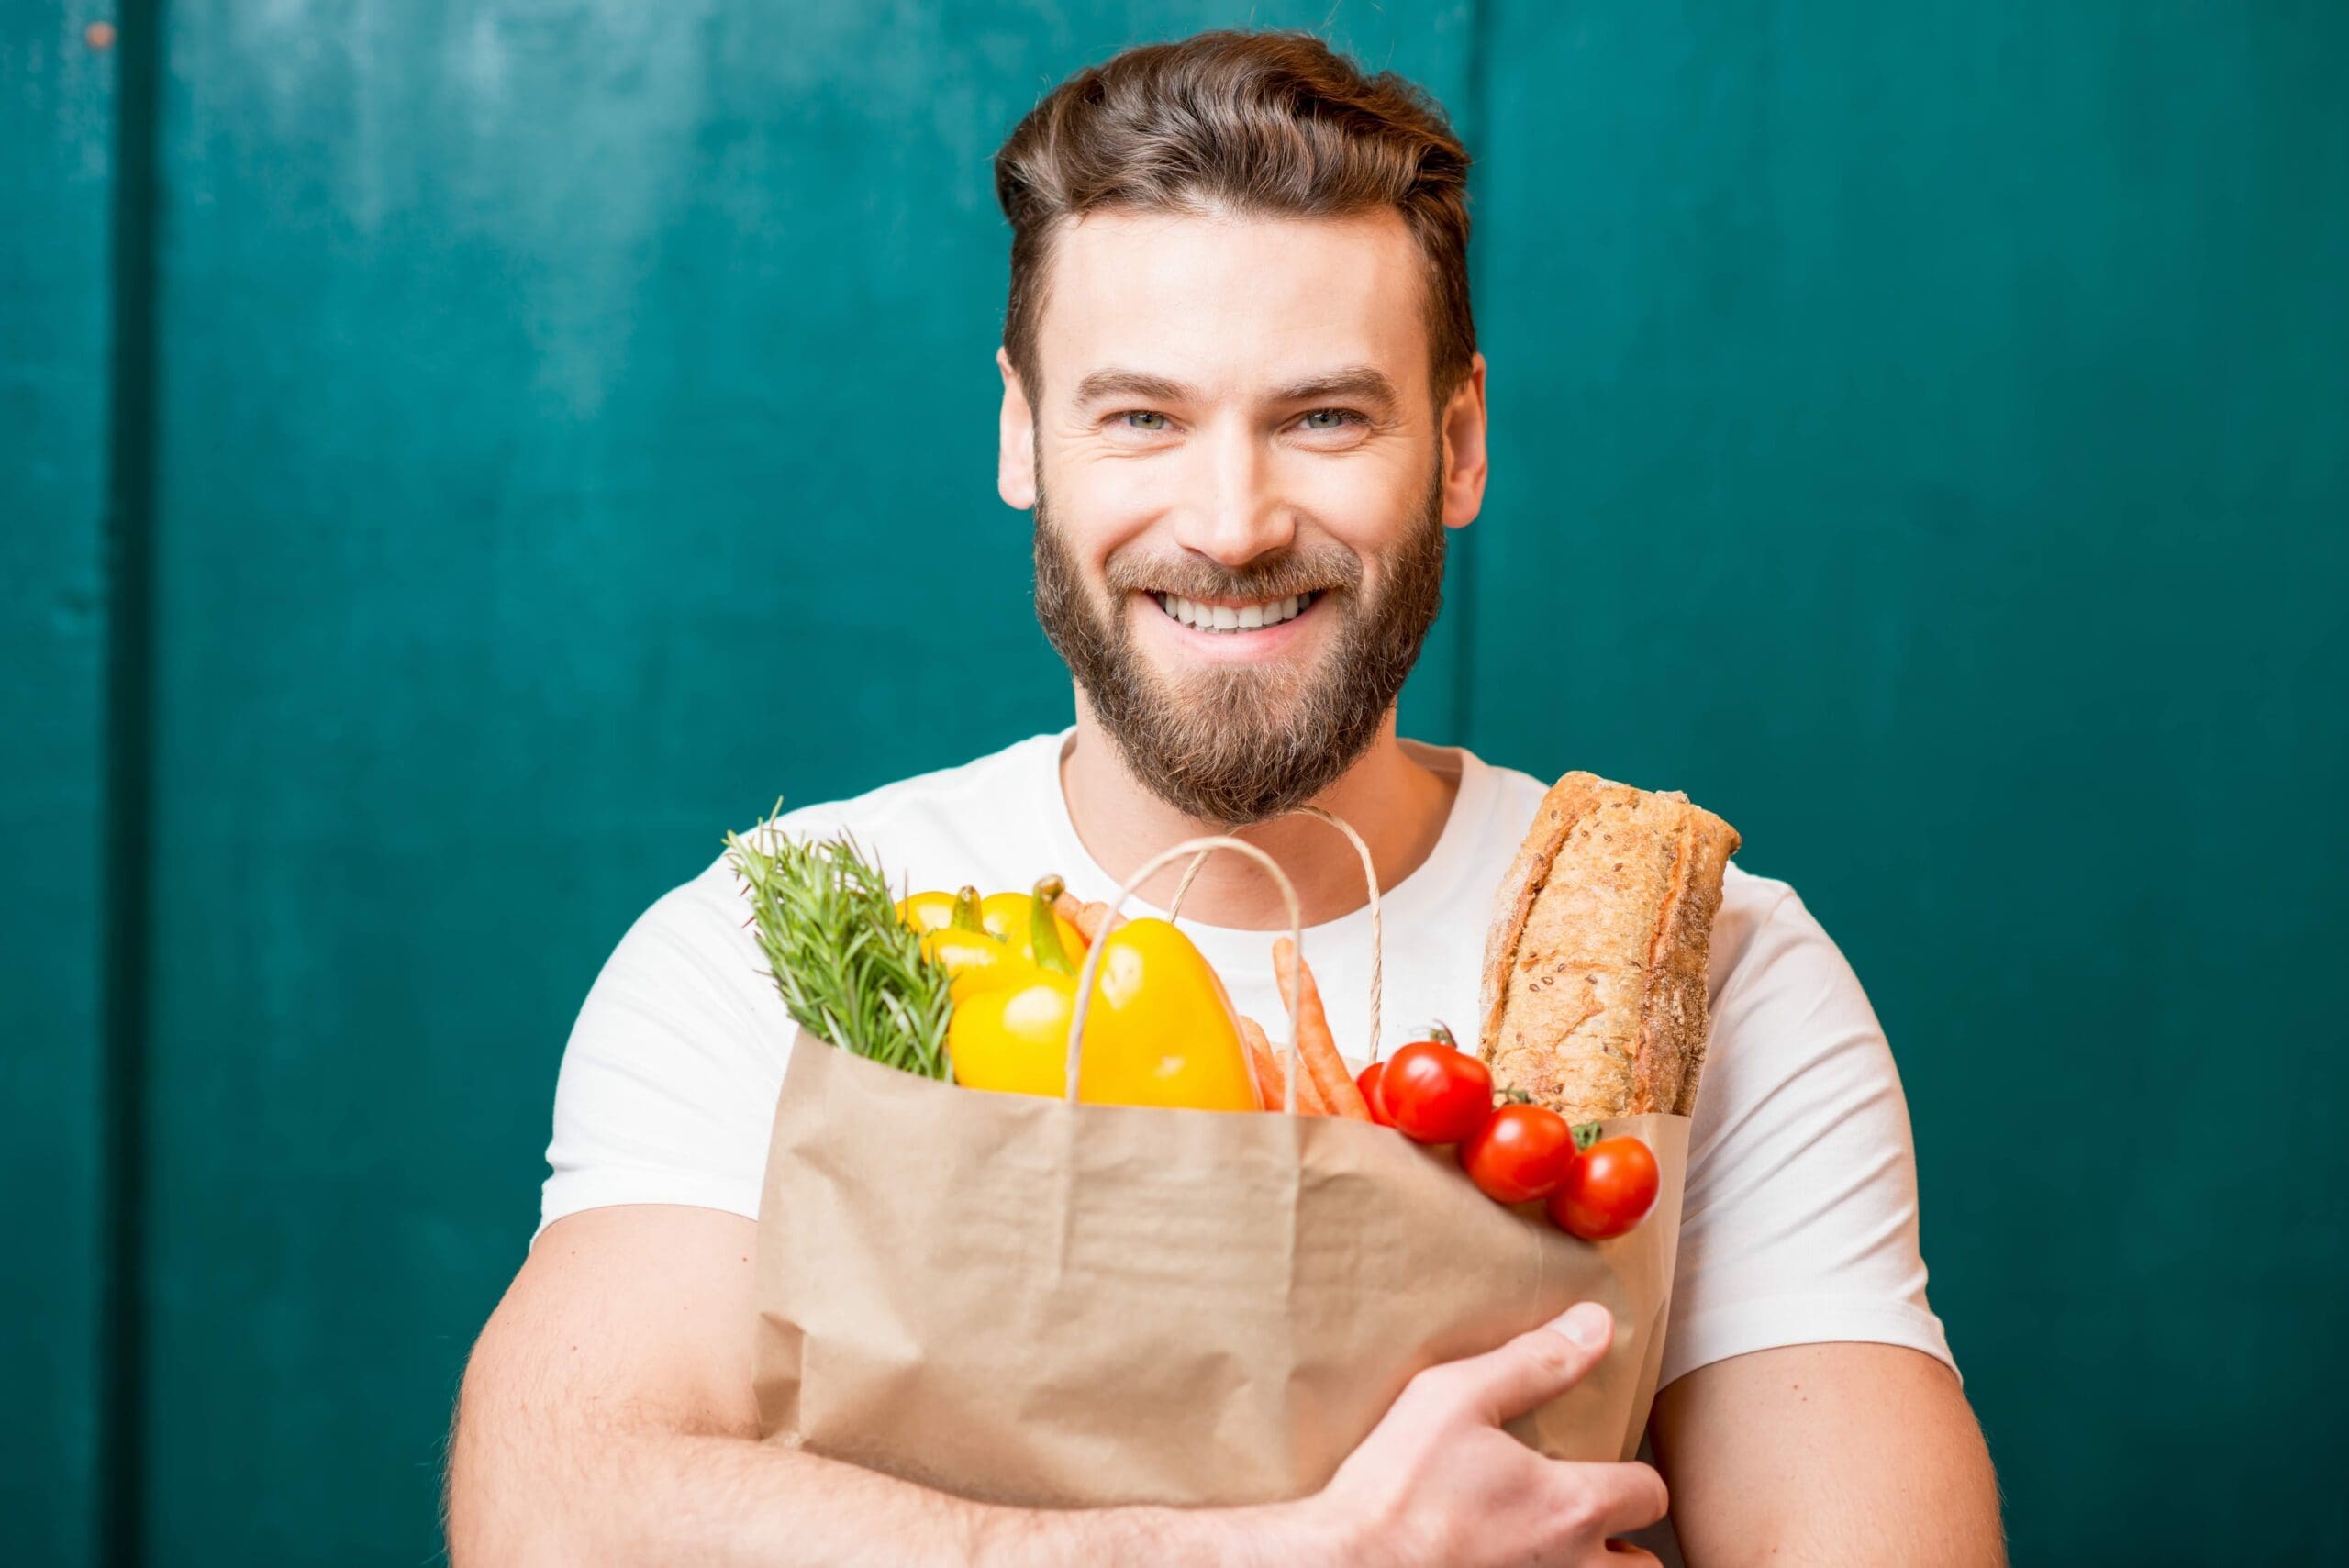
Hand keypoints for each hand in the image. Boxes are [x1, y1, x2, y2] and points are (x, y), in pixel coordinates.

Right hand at [1301, 1302, 1668, 1567]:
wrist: (1347, 1564)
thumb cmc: (1396, 1487)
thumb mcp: (1455, 1398)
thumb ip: (1534, 1362)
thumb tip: (1597, 1324)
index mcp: (1571, 1506)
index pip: (1649, 1493)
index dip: (1634, 1477)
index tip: (1605, 1469)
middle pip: (1646, 1567)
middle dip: (1628, 1543)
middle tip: (1593, 1523)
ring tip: (1559, 1550)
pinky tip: (1512, 1564)